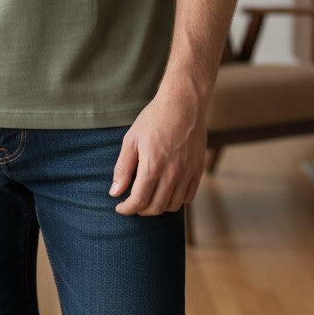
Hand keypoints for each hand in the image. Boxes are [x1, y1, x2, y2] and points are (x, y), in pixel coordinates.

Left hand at [109, 79, 206, 215]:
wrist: (183, 103)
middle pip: (156, 208)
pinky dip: (176, 199)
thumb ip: (123, 168)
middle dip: (141, 210)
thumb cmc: (154, 119)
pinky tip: (166, 190)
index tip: (120, 207)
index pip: (138, 201)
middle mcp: (172, 173)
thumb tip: (115, 192)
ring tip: (149, 197)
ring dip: (158, 207)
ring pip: (173, 205)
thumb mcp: (131, 140)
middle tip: (133, 203)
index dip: (127, 209)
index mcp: (152, 166)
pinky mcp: (198, 169)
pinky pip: (188, 196)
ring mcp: (187, 173)